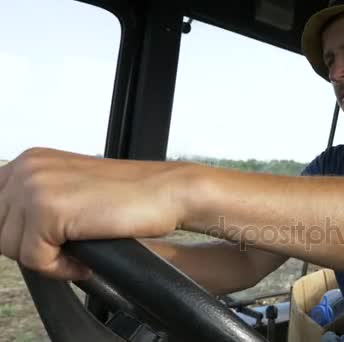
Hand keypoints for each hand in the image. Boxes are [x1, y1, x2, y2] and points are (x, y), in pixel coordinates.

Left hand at [0, 148, 183, 279]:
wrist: (167, 192)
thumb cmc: (131, 196)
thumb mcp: (72, 190)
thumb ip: (38, 202)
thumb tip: (11, 232)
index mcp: (31, 160)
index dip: (18, 234)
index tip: (45, 243)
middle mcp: (28, 167)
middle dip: (31, 248)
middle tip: (67, 250)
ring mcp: (36, 187)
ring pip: (10, 247)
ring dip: (47, 259)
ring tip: (79, 252)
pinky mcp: (49, 210)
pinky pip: (34, 260)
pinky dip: (60, 269)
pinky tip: (85, 259)